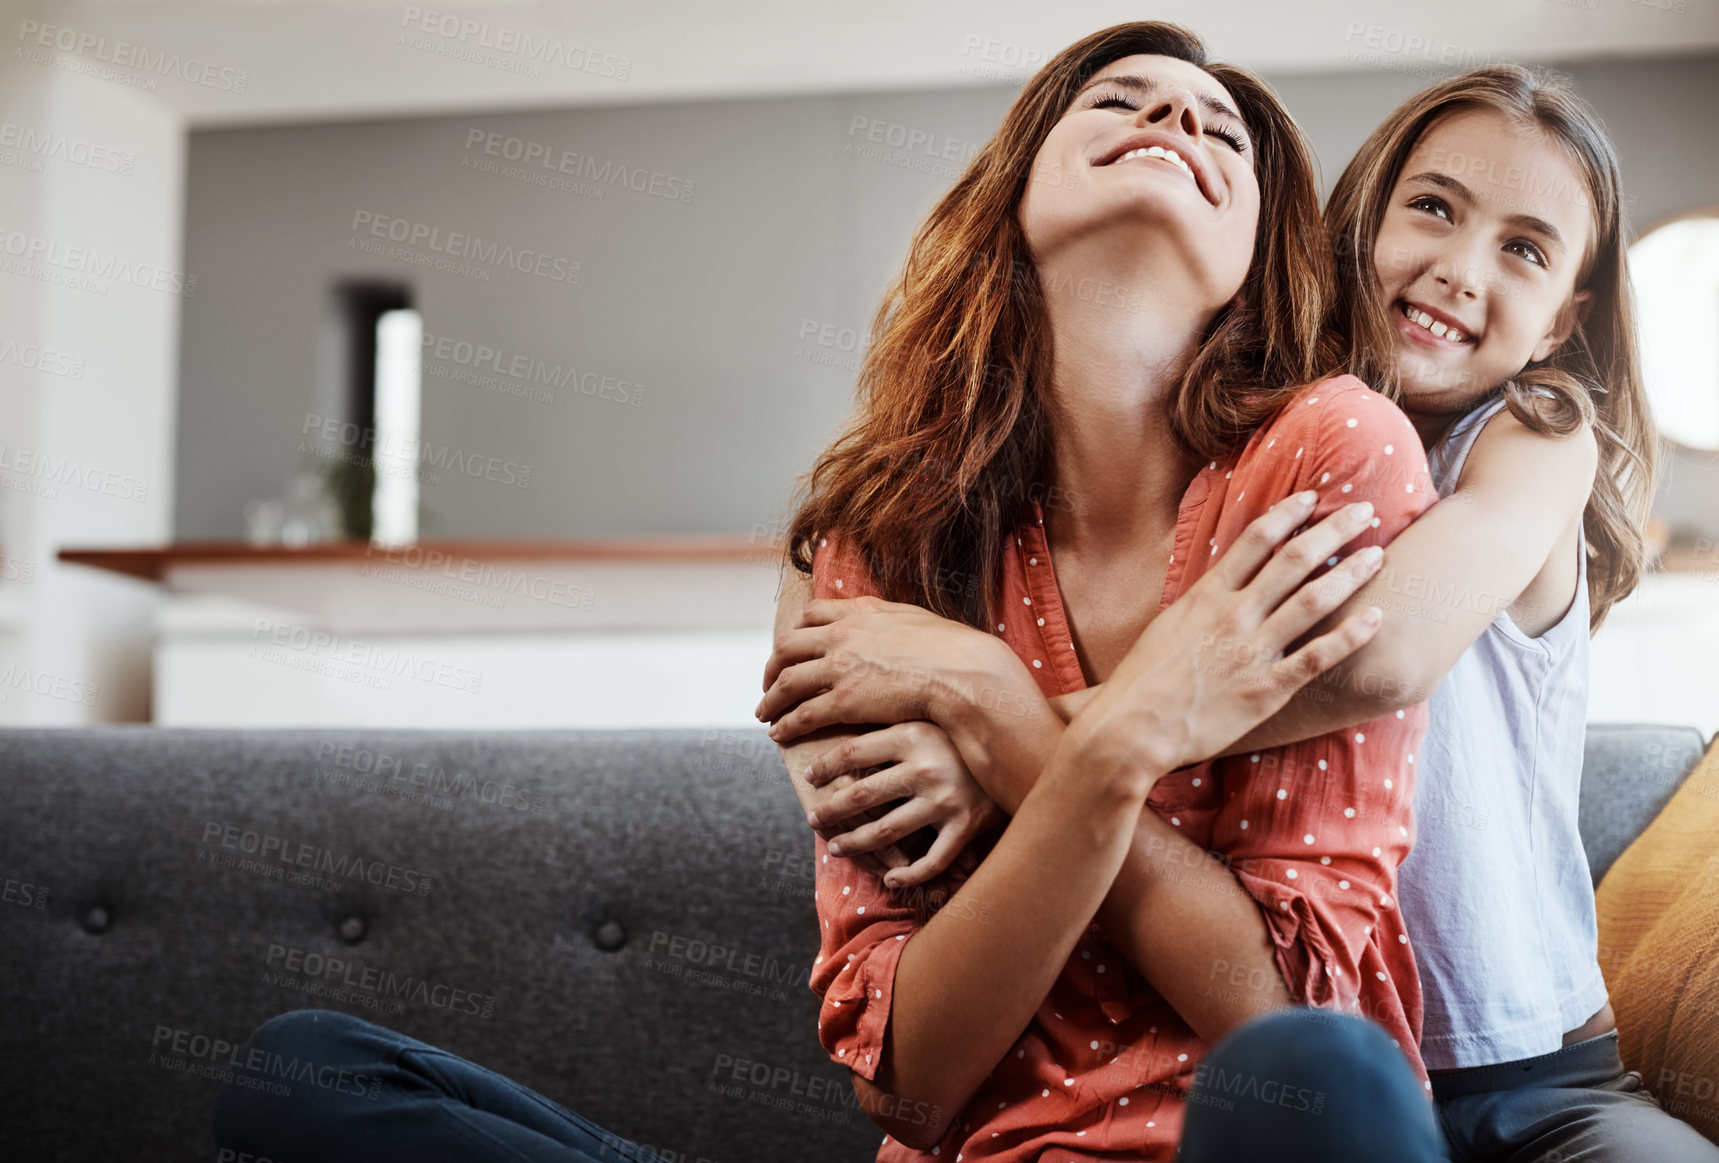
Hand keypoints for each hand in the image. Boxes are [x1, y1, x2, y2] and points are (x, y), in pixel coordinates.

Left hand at [756, 596, 1034, 746]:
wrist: (960, 672)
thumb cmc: (949, 648)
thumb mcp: (912, 617)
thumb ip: (887, 616)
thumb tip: (880, 616)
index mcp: (858, 614)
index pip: (811, 615)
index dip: (797, 633)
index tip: (792, 648)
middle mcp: (841, 636)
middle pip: (787, 647)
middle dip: (772, 667)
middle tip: (769, 684)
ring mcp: (839, 668)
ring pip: (786, 682)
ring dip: (770, 699)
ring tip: (765, 714)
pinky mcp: (843, 702)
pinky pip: (802, 714)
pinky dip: (786, 724)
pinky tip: (780, 734)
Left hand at [803, 721, 1002, 888]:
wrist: (1026, 748)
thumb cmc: (966, 733)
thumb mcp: (929, 719)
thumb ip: (892, 729)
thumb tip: (842, 743)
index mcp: (913, 734)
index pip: (853, 752)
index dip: (825, 767)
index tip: (810, 777)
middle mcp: (926, 767)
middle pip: (863, 795)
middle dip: (831, 811)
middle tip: (813, 820)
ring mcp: (946, 800)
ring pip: (887, 832)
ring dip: (855, 843)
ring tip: (836, 847)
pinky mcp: (966, 826)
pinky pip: (932, 861)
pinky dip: (909, 874)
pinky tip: (891, 878)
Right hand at [1068, 490, 1386, 796]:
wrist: (1132, 728)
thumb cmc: (1141, 681)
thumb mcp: (1165, 626)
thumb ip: (1198, 604)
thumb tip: (1217, 586)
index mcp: (1207, 596)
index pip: (1255, 540)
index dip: (1289, 513)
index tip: (1313, 497)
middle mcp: (1234, 615)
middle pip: (1294, 560)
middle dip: (1334, 530)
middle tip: (1366, 510)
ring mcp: (1253, 651)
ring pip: (1313, 601)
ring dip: (1350, 574)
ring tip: (1379, 555)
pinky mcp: (1266, 689)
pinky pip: (1317, 657)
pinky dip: (1350, 636)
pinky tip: (1376, 618)